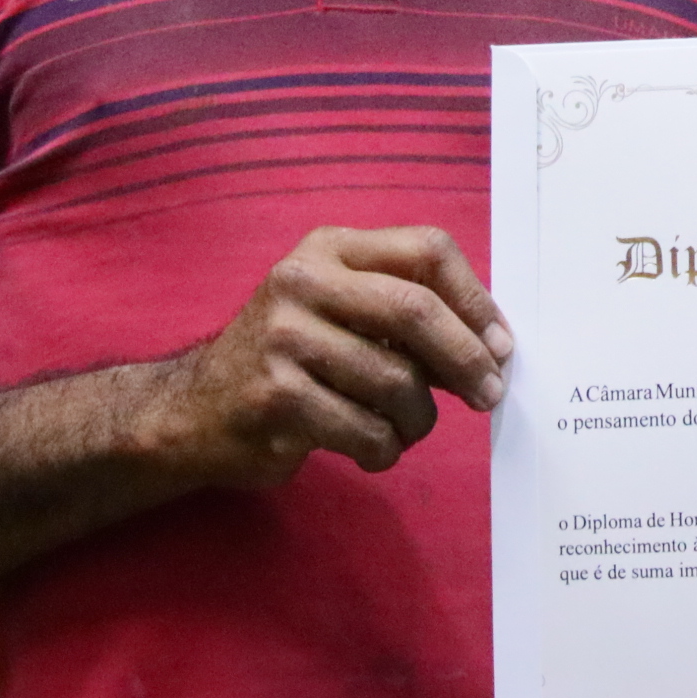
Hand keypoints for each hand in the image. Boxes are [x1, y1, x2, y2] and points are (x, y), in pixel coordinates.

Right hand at [162, 226, 511, 486]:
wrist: (195, 411)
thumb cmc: (293, 359)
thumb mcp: (341, 309)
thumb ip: (408, 312)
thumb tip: (494, 346)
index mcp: (329, 248)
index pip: (427, 250)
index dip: (476, 300)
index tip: (501, 344)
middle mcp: (302, 282)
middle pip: (416, 311)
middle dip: (466, 359)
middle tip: (489, 393)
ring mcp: (283, 339)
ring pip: (397, 382)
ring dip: (418, 420)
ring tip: (403, 427)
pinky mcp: (276, 399)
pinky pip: (367, 431)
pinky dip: (385, 449)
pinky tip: (370, 446)